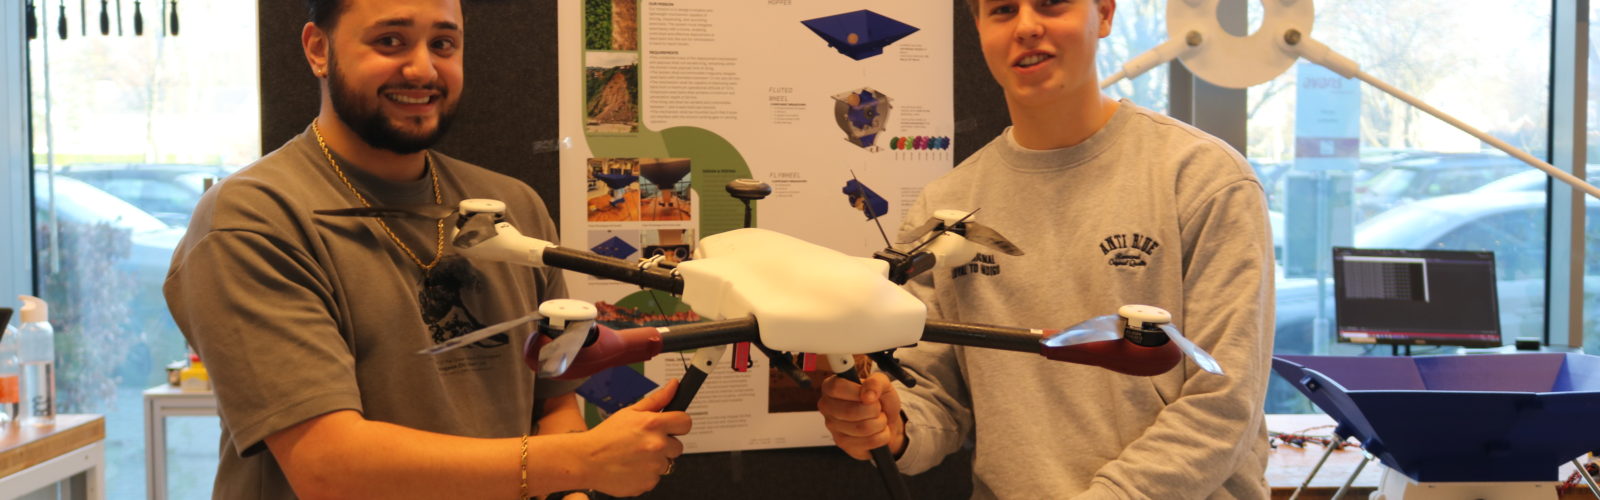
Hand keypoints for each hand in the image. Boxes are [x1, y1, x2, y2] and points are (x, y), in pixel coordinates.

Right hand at [574, 379, 691, 496]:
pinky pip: (655, 478)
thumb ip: (657, 399)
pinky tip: (631, 467)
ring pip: (667, 463)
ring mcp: (653, 466)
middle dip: (665, 444)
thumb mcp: (629, 412)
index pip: (686, 423)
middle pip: (678, 446)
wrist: (586, 460)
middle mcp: (656, 445)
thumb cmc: (606, 436)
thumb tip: (674, 386)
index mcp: (653, 424)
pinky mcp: (648, 482)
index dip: (679, 424)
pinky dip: (646, 474)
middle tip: (645, 443)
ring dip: (655, 461)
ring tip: (635, 456)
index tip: (672, 427)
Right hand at [817, 372, 904, 459]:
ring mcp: (833, 427)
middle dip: (874, 410)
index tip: (868, 395)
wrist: (887, 421)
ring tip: (879, 419)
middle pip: (851, 411)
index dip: (856, 392)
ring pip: (863, 428)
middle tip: (878, 408)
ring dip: (880, 423)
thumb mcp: (882, 383)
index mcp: (830, 387)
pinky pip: (870, 441)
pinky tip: (878, 431)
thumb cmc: (880, 400)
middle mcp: (827, 407)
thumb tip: (867, 396)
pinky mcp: (843, 443)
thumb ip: (876, 382)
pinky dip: (882, 435)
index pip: (836, 388)